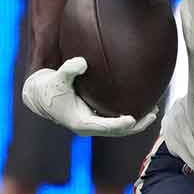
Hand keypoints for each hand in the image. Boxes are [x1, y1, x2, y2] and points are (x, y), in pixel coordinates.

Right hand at [21, 57, 157, 136]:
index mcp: (81, 123)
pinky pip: (115, 120)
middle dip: (136, 125)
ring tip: (154, 111)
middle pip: (118, 131)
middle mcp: (89, 126)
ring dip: (136, 122)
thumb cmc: (49, 87)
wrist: (40, 95)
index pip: (105, 127)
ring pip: (119, 128)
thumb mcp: (56, 78)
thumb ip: (69, 70)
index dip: (120, 124)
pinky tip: (141, 105)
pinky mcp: (95, 117)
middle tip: (153, 114)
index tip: (133, 118)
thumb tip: (83, 62)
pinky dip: (128, 116)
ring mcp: (93, 123)